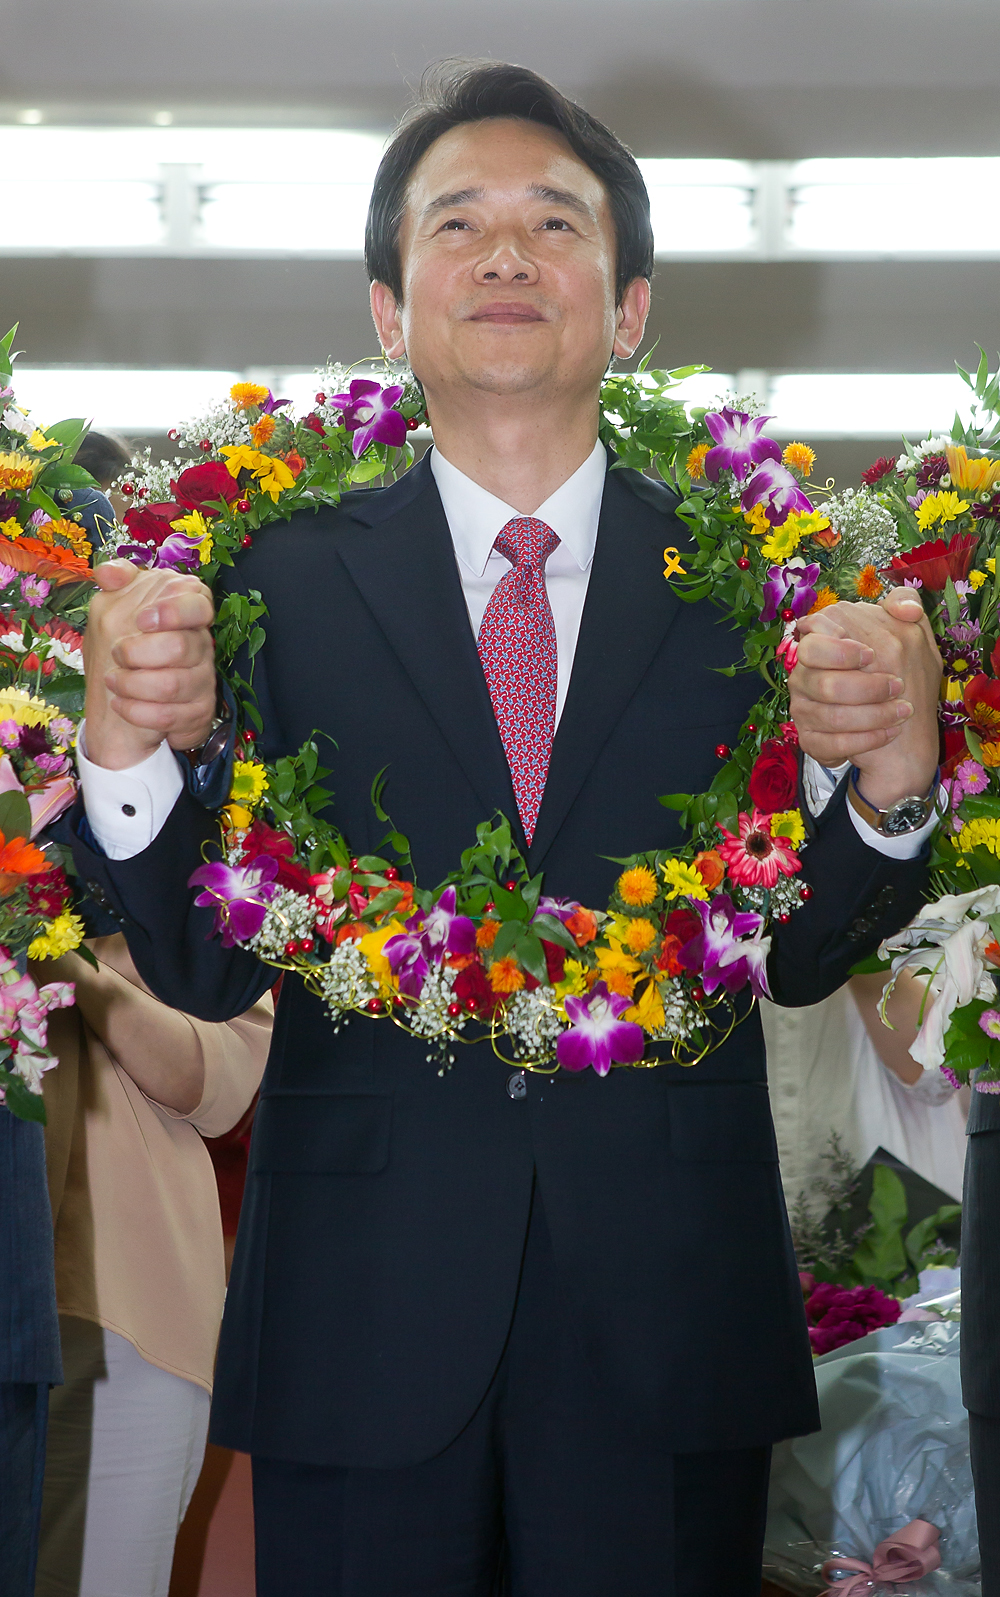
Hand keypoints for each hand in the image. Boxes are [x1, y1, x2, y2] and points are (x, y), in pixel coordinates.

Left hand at [83, 562, 216, 770]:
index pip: (199, 603)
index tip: (142, 621)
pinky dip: (137, 711)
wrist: (128, 702)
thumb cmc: (126, 651)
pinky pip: (169, 715)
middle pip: (181, 646)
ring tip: (112, 681)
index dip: (172, 612)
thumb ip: (117, 583)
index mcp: (186, 613)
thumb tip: (106, 572)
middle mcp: (201, 646)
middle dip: (138, 652)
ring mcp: (203, 680)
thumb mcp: (115, 609)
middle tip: (117, 654)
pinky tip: (120, 704)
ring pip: (172, 685)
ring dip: (132, 684)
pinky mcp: (198, 712)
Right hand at [790, 588, 941, 810]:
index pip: (813, 641)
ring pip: (830, 716)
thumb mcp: (909, 637)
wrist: (898, 732)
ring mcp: (803, 710)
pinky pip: (831, 745)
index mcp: (820, 646)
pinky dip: (865, 740)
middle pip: (822, 682)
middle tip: (897, 686)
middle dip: (865, 687)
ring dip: (873, 715)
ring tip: (903, 712)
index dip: (841, 651)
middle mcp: (804, 677)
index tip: (871, 656)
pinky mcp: (810, 741)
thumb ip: (904, 607)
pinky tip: (889, 733)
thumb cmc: (899, 677)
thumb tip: (908, 609)